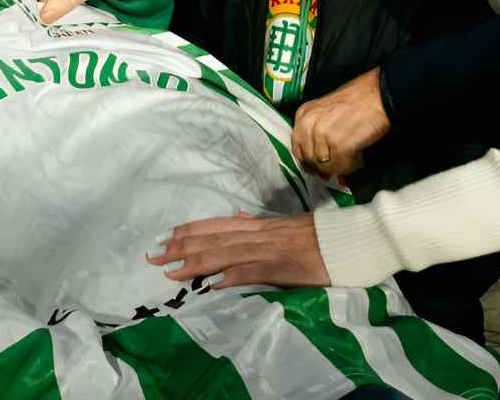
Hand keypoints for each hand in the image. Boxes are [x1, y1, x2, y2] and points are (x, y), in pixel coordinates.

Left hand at [147, 212, 329, 288]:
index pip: (217, 224)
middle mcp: (258, 234)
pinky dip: (231, 276)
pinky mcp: (282, 267)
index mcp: (259, 225)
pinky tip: (212, 284)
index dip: (191, 230)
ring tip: (171, 269)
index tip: (166, 236)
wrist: (345, 239)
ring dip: (197, 262)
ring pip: (226, 253)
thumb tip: (238, 215)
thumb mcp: (284, 224)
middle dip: (182, 246)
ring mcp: (269, 250)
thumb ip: (259, 224)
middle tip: (153, 254)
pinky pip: (252, 272)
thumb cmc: (317, 235)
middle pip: (214, 237)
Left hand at [292, 68, 389, 176]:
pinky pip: (341, 167)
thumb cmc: (358, 99)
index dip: (310, 161)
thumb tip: (318, 159)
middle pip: (311, 160)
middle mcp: (308, 124)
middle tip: (341, 161)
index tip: (320, 166)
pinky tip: (359, 154)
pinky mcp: (339, 146)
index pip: (298, 149)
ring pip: (325, 166)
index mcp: (303, 115)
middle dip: (325, 165)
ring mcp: (322, 135)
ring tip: (354, 153)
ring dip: (341, 164)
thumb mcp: (327, 110)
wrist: (378, 94)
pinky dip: (352, 164)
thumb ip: (316, 132)